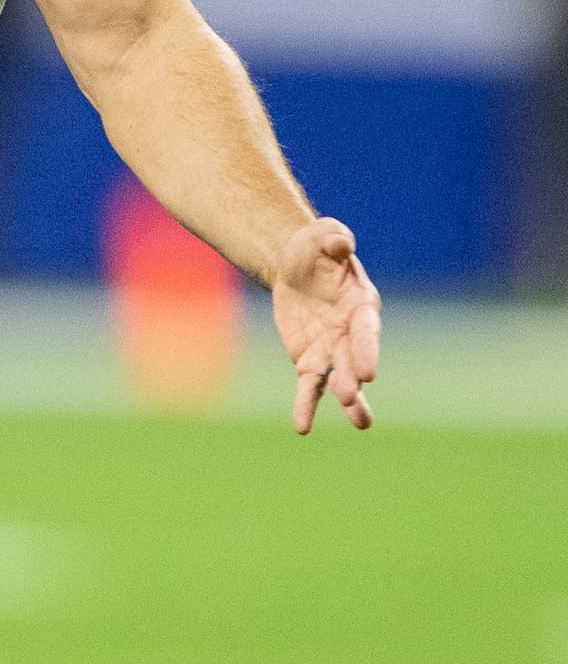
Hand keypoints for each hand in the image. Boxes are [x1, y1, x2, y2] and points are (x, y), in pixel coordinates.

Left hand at [271, 217, 380, 433]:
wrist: (295, 265)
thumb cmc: (315, 248)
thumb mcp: (322, 236)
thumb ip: (333, 239)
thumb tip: (341, 243)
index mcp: (361, 303)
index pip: (366, 329)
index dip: (367, 349)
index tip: (369, 371)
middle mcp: (351, 331)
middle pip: (353, 357)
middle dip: (353, 377)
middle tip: (352, 395)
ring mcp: (332, 349)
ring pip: (339, 378)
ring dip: (347, 398)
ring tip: (361, 423)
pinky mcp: (310, 359)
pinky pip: (310, 385)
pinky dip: (307, 405)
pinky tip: (303, 427)